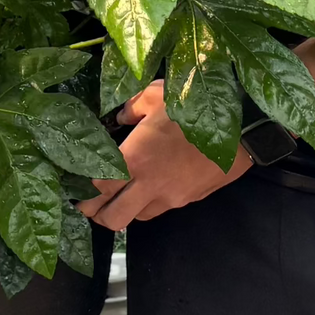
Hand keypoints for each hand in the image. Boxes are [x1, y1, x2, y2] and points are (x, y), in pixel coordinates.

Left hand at [77, 80, 250, 230]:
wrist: (242, 129)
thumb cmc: (196, 106)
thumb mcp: (157, 95)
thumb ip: (131, 108)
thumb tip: (118, 118)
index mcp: (136, 158)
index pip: (97, 187)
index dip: (81, 190)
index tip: (72, 184)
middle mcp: (150, 184)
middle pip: (111, 218)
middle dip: (95, 212)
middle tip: (86, 199)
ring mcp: (170, 197)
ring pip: (135, 218)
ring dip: (122, 209)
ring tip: (116, 191)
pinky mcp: (187, 201)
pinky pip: (157, 210)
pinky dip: (145, 204)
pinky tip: (146, 185)